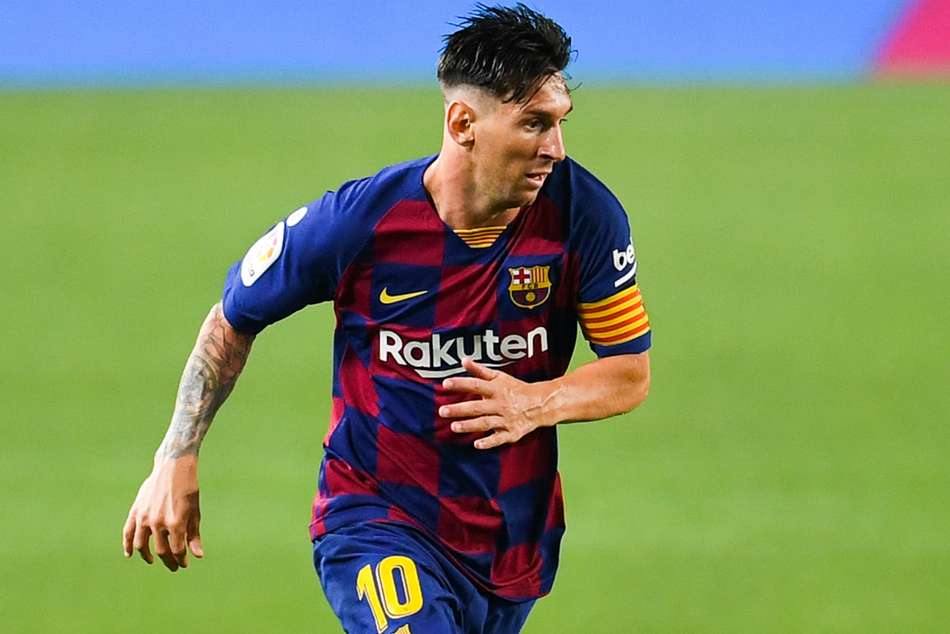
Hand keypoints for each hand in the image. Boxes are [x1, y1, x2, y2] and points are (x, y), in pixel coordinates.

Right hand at [122, 455, 203, 571]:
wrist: (173, 466)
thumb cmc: (188, 489)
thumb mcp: (194, 511)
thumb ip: (194, 535)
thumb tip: (198, 556)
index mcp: (176, 522)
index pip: (177, 550)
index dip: (181, 560)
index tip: (184, 564)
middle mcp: (158, 522)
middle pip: (161, 550)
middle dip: (168, 561)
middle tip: (173, 566)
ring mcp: (144, 517)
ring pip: (141, 545)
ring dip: (147, 555)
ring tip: (153, 560)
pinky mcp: (136, 511)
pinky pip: (128, 532)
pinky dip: (127, 545)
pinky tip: (130, 554)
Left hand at [440, 358, 556, 449]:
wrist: (540, 404)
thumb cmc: (515, 389)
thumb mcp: (499, 377)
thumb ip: (480, 370)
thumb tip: (463, 360)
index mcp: (496, 389)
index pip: (476, 385)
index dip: (461, 384)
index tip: (445, 383)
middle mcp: (500, 404)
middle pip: (477, 407)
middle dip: (459, 409)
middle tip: (442, 411)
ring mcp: (506, 420)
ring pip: (486, 423)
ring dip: (470, 426)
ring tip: (453, 427)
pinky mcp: (511, 433)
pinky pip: (499, 439)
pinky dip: (489, 442)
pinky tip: (477, 444)